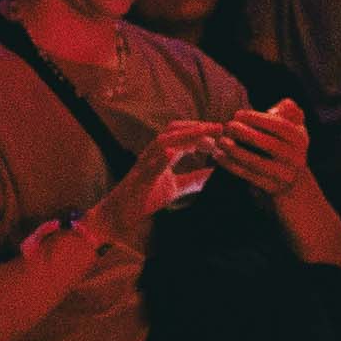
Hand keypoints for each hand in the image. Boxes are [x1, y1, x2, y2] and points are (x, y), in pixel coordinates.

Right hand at [89, 129, 217, 249]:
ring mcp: (144, 165)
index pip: (181, 134)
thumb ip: (193, 179)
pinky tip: (173, 152)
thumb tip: (214, 174)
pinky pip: (149, 166)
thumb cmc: (146, 197)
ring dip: (184, 136)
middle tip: (218, 127)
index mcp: (161, 154)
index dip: (200, 129)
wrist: (120, 214)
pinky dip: (160, 158)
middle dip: (196, 127)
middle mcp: (152, 154)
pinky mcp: (138, 179)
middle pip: (174, 131)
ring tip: (203, 133)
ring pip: (162, 142)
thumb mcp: (175, 187)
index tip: (220, 130)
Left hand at [195, 101, 311, 199]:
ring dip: (235, 150)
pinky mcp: (271, 188)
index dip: (258, 119)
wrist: (290, 181)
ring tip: (220, 140)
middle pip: (269, 144)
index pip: (280, 126)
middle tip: (228, 126)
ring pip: (256, 161)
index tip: (238, 114)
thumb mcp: (293, 127)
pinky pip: (248, 175)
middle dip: (245, 133)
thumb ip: (290, 111)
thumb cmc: (285, 145)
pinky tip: (219, 156)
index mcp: (300, 139)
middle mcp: (296, 158)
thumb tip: (285, 104)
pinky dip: (231, 165)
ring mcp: (284, 175)